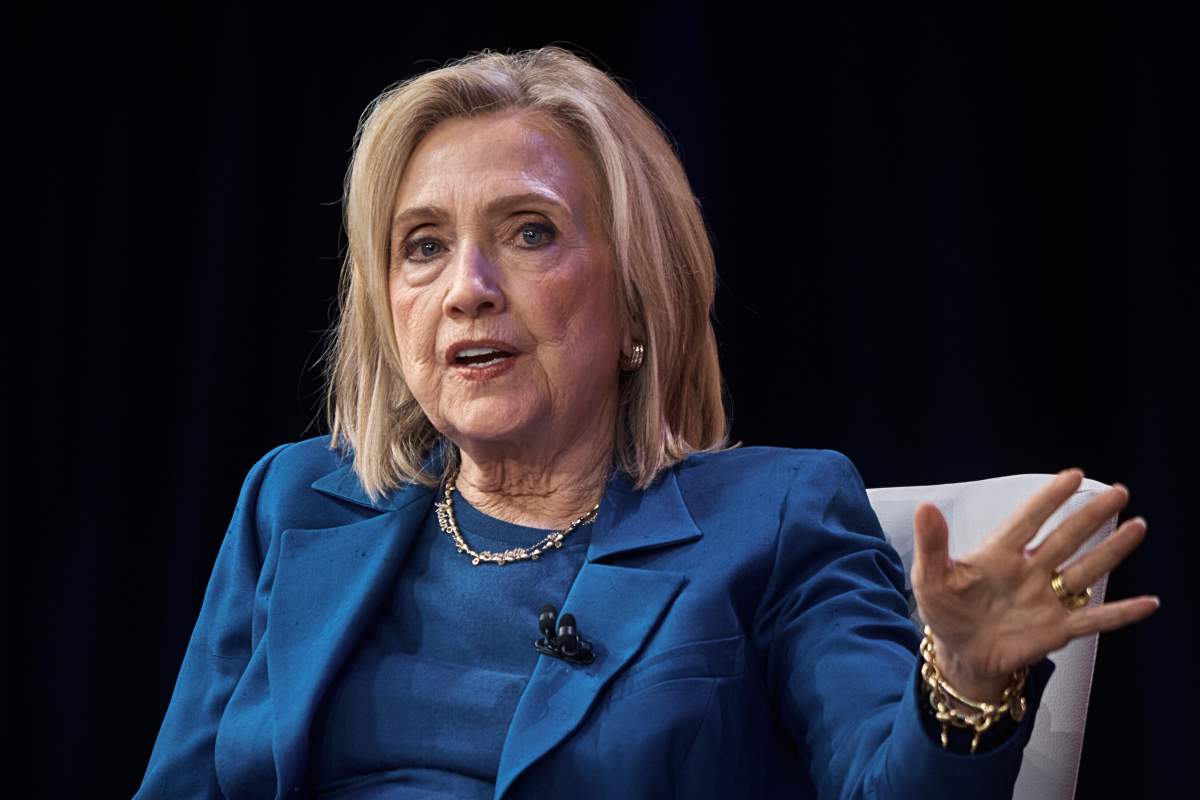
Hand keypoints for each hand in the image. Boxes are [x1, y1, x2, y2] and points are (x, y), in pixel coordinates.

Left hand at [911, 468, 1158, 701]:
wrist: (959, 653)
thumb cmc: (945, 610)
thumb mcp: (931, 577)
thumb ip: (932, 544)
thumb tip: (925, 507)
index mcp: (999, 554)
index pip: (1028, 520)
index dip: (1050, 498)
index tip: (1074, 475)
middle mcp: (1029, 571)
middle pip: (1066, 538)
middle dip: (1092, 515)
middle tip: (1119, 491)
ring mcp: (1046, 599)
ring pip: (1085, 570)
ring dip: (1112, 551)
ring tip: (1137, 526)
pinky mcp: (1056, 629)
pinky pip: (1094, 619)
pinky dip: (1121, 612)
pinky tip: (1148, 602)